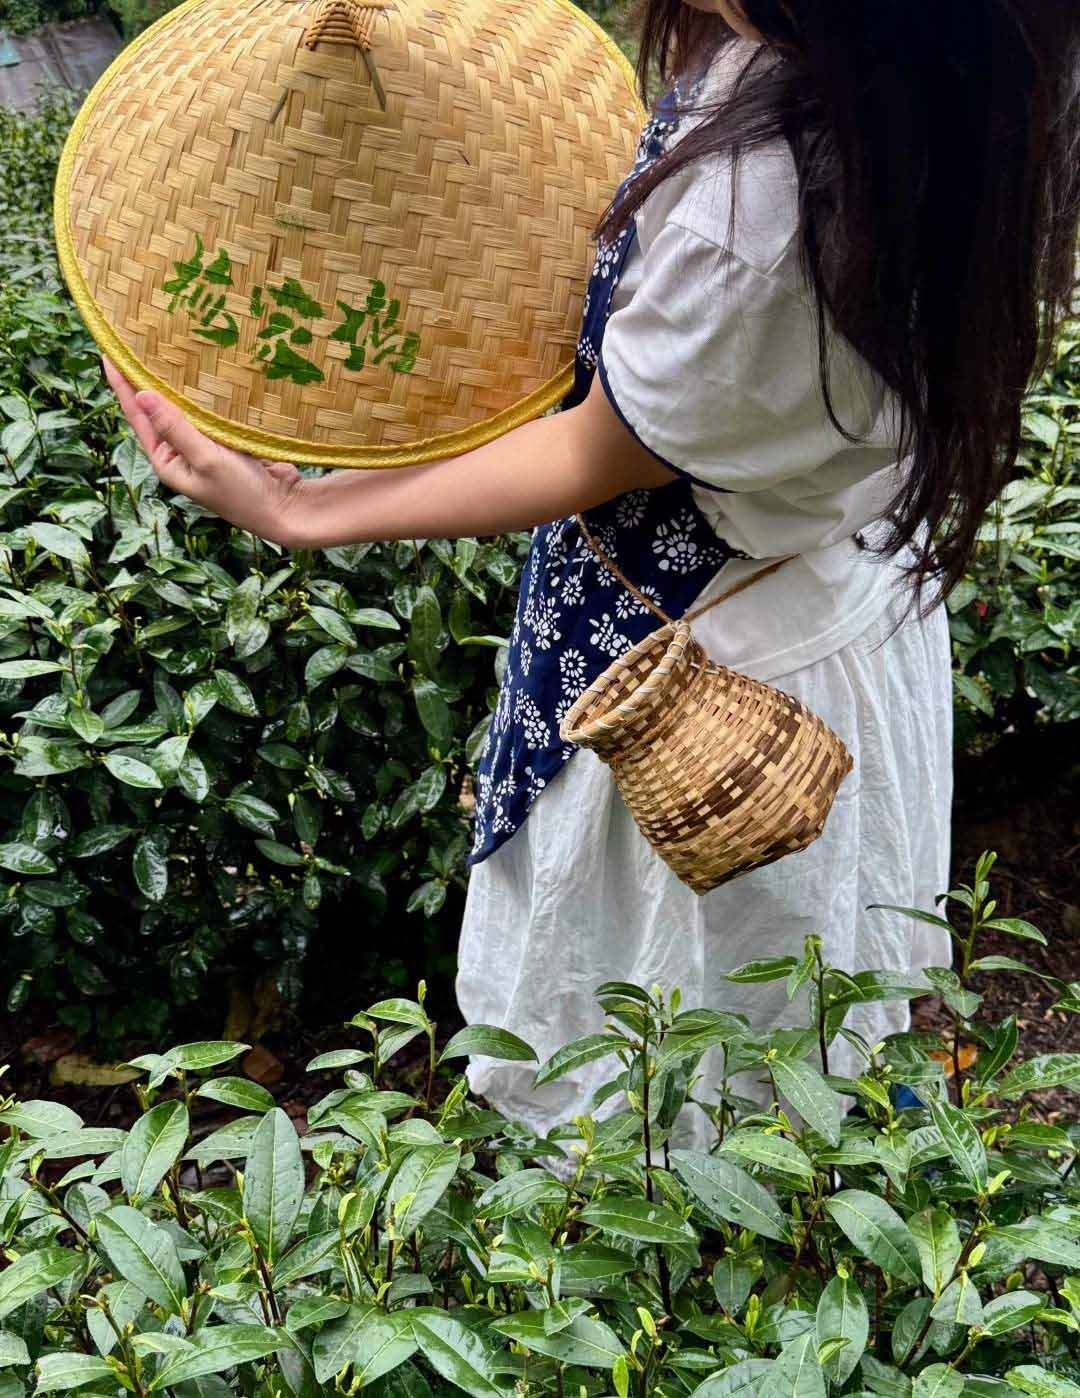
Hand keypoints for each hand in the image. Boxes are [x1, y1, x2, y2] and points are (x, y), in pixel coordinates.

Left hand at [102, 357, 308, 546]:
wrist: (284, 509)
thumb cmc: (242, 493)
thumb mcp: (206, 459)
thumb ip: (175, 427)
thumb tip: (141, 394)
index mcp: (167, 460)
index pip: (138, 415)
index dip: (123, 384)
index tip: (108, 351)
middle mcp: (181, 452)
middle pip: (158, 408)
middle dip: (147, 378)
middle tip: (134, 341)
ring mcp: (204, 445)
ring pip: (185, 407)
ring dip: (177, 382)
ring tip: (163, 349)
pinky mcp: (228, 440)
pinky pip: (209, 411)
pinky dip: (205, 393)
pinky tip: (204, 372)